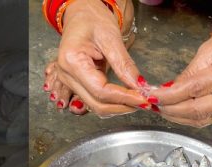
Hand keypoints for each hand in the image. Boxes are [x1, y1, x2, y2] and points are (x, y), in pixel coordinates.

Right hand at [56, 0, 147, 116]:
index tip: (144, 99)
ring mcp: (69, 81)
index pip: (101, 90)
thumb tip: (140, 86)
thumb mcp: (111, 38)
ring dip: (118, 107)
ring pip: (95, 106)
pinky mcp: (76, 84)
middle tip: (145, 103)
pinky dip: (112, 102)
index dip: (124, 98)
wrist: (81, 14)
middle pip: (96, 103)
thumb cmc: (92, 19)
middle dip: (123, 106)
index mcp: (71, 61)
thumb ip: (124, 65)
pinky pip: (95, 99)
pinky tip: (127, 98)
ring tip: (138, 101)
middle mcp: (66, 75)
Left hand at [151, 24, 211, 126]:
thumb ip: (189, 74)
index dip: (172, 95)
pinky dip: (187, 119)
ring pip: (203, 118)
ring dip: (178, 117)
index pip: (197, 87)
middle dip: (173, 109)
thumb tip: (167, 91)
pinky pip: (207, 119)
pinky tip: (174, 113)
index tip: (154, 95)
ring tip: (161, 108)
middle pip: (200, 108)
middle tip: (155, 104)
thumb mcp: (206, 51)